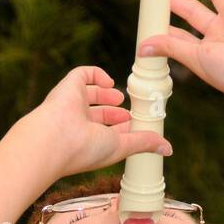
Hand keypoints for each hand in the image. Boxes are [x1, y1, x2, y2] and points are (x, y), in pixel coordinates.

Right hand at [24, 65, 171, 178]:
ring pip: (90, 94)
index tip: (137, 125)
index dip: (123, 128)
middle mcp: (79, 124)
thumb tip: (167, 149)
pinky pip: (82, 74)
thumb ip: (144, 143)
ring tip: (120, 97)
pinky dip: (97, 75)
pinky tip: (109, 82)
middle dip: (117, 112)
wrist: (55, 139)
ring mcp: (73, 105)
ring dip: (107, 94)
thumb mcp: (122, 146)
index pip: (108, 133)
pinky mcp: (69, 86)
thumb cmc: (85, 149)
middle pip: (100, 115)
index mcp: (89, 142)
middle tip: (131, 111)